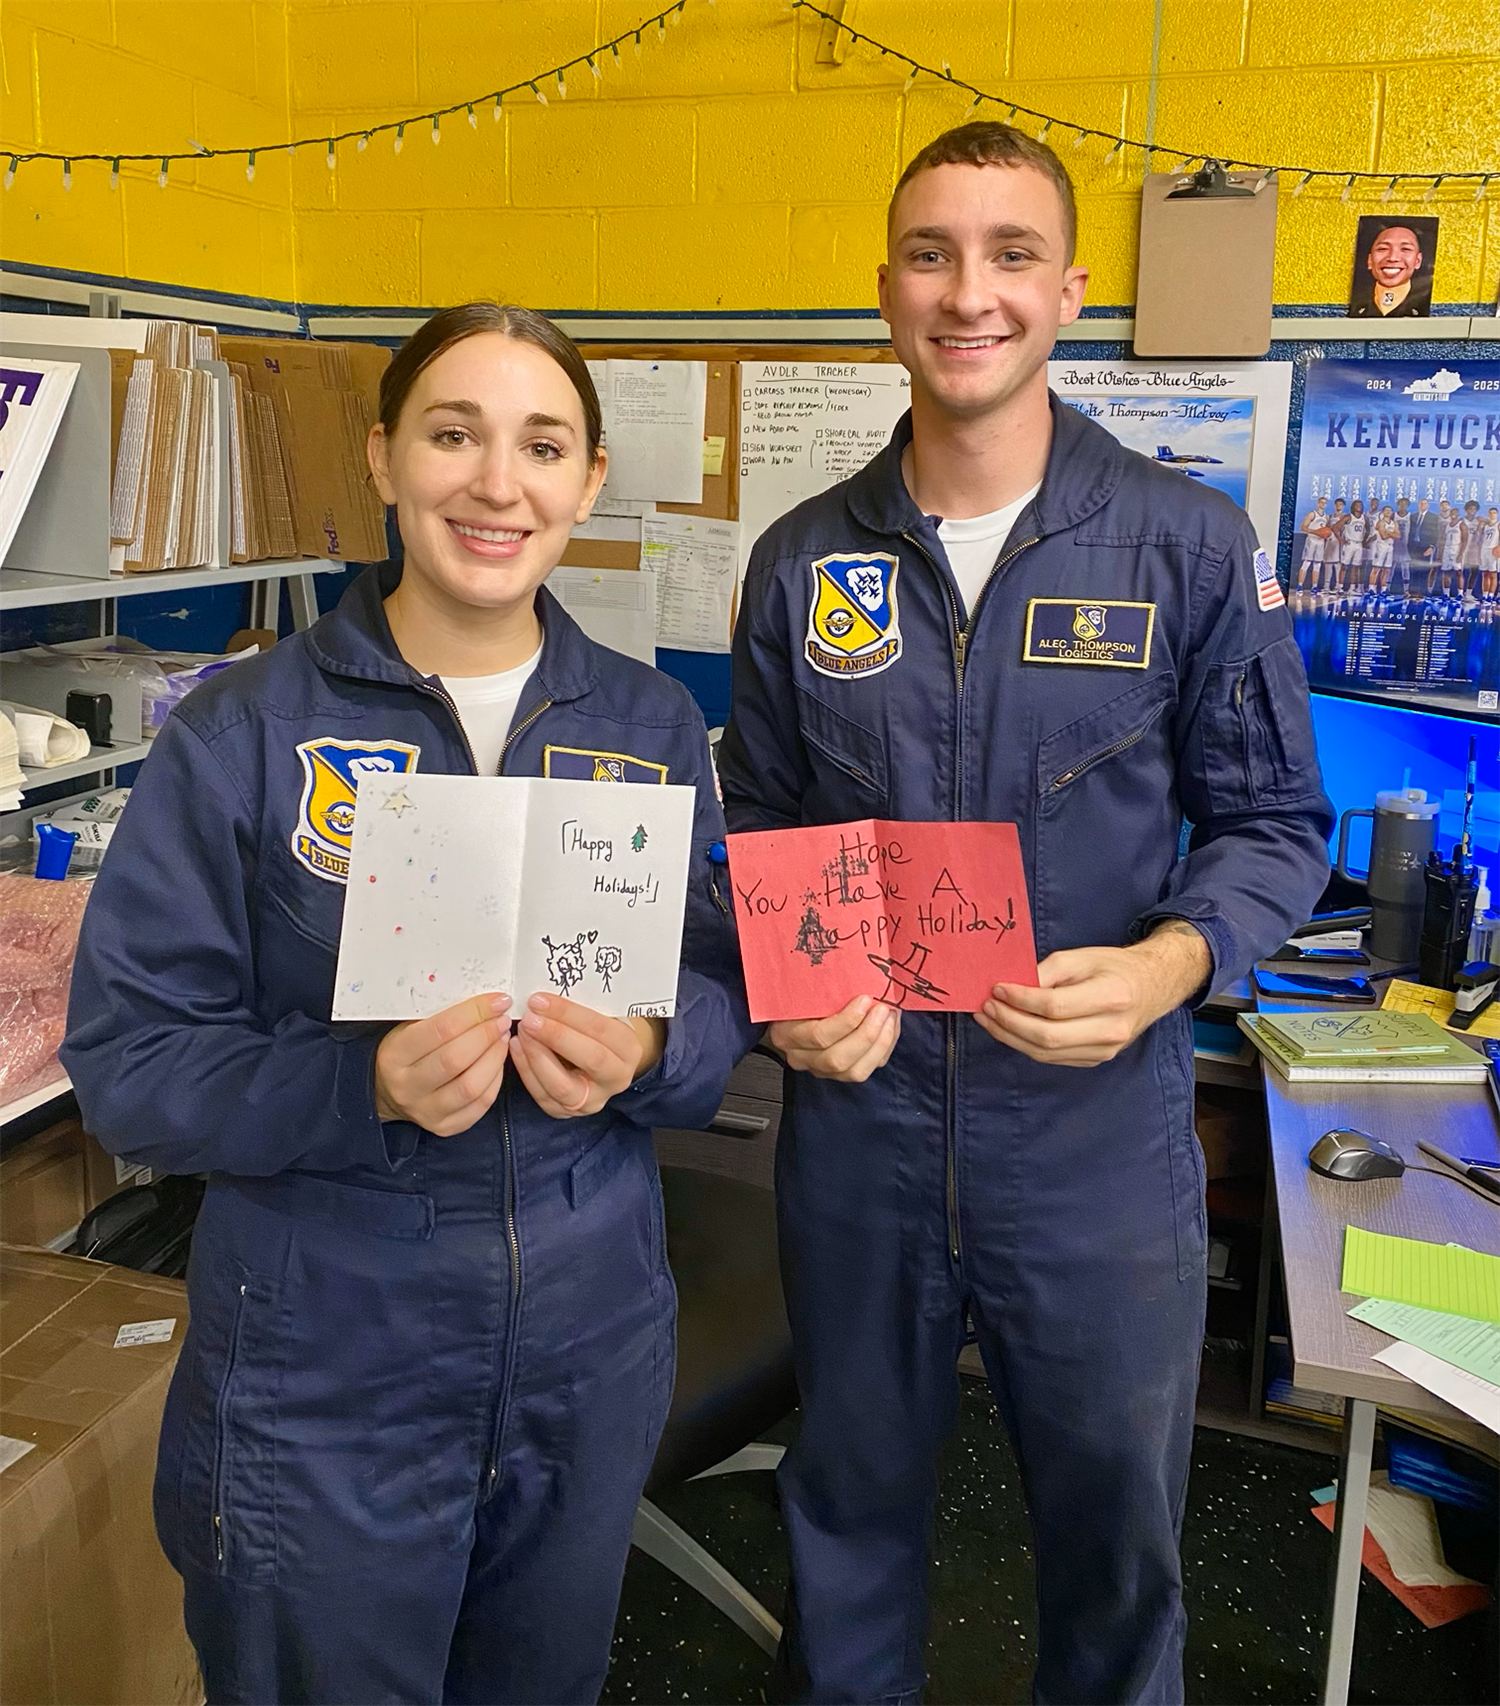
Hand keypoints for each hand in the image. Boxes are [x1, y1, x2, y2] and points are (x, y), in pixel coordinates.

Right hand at [375, 993, 512, 1135]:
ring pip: (471, 1086)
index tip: (498, 1000)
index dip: (475, 1012)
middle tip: (502, 1019)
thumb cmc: (405, 1051)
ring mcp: (426, 1111)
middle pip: (457, 1059)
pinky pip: (480, 1104)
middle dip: (487, 1034)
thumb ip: (441, 1015)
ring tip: (502, 1038)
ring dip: (495, 1057)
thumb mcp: (409, 1027)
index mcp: (395, 1055)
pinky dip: (495, 1080)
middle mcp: (407, 1087)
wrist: (386, 1090)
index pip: (441, 1030)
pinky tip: (497, 1062)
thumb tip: (484, 1001)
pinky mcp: (444, 1127)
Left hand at [509, 992, 664, 1117]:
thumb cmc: (597, 1030)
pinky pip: (542, 1095)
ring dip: (537, 1056)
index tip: (540, 1000)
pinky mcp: (565, 1112)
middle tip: (529, 1017)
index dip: (569, 1014)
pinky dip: (526, 1070)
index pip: (601, 1030)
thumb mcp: (602, 1015)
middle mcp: (616, 1079)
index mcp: (629, 1050)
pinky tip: (517, 1047)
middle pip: (589, 1059)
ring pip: (562, 1085)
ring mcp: (591, 1101)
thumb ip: (583, 1006)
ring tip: (521, 1031)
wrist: (602, 1062)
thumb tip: (549, 992)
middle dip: (555, 1036)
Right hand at [766, 994, 900, 1081]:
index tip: (865, 999)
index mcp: (786, 1034)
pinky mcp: (839, 1075)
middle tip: (883, 1009)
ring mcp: (820, 1070)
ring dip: (880, 1044)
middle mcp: (801, 1058)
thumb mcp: (802, 989)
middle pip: (837, 1059)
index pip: (817, 1036)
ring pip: (855, 1072)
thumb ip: (821, 988)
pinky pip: (867, 1069)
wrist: (792, 1012)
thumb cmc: (800, 995)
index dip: (846, 1021)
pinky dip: (883, 1049)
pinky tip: (890, 1028)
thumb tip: (856, 977)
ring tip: (890, 1017)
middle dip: (867, 1035)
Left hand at [976, 922, 1210, 1066]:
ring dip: (1011, 1037)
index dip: (1020, 1000)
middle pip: (1047, 1037)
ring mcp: (1104, 1051)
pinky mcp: (1095, 1060)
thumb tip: (1013, 986)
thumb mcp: (1083, 956)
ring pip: (1046, 1053)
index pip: (1054, 1007)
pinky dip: (1025, 1045)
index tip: (997, 988)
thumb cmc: (1115, 967)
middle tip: (986, 1007)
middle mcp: (1110, 1030)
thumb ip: (1049, 970)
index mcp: (1111, 997)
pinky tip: (1009, 1030)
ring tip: (989, 1019)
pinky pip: (1052, 1058)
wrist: (1152, 988)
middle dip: (1009, 1023)